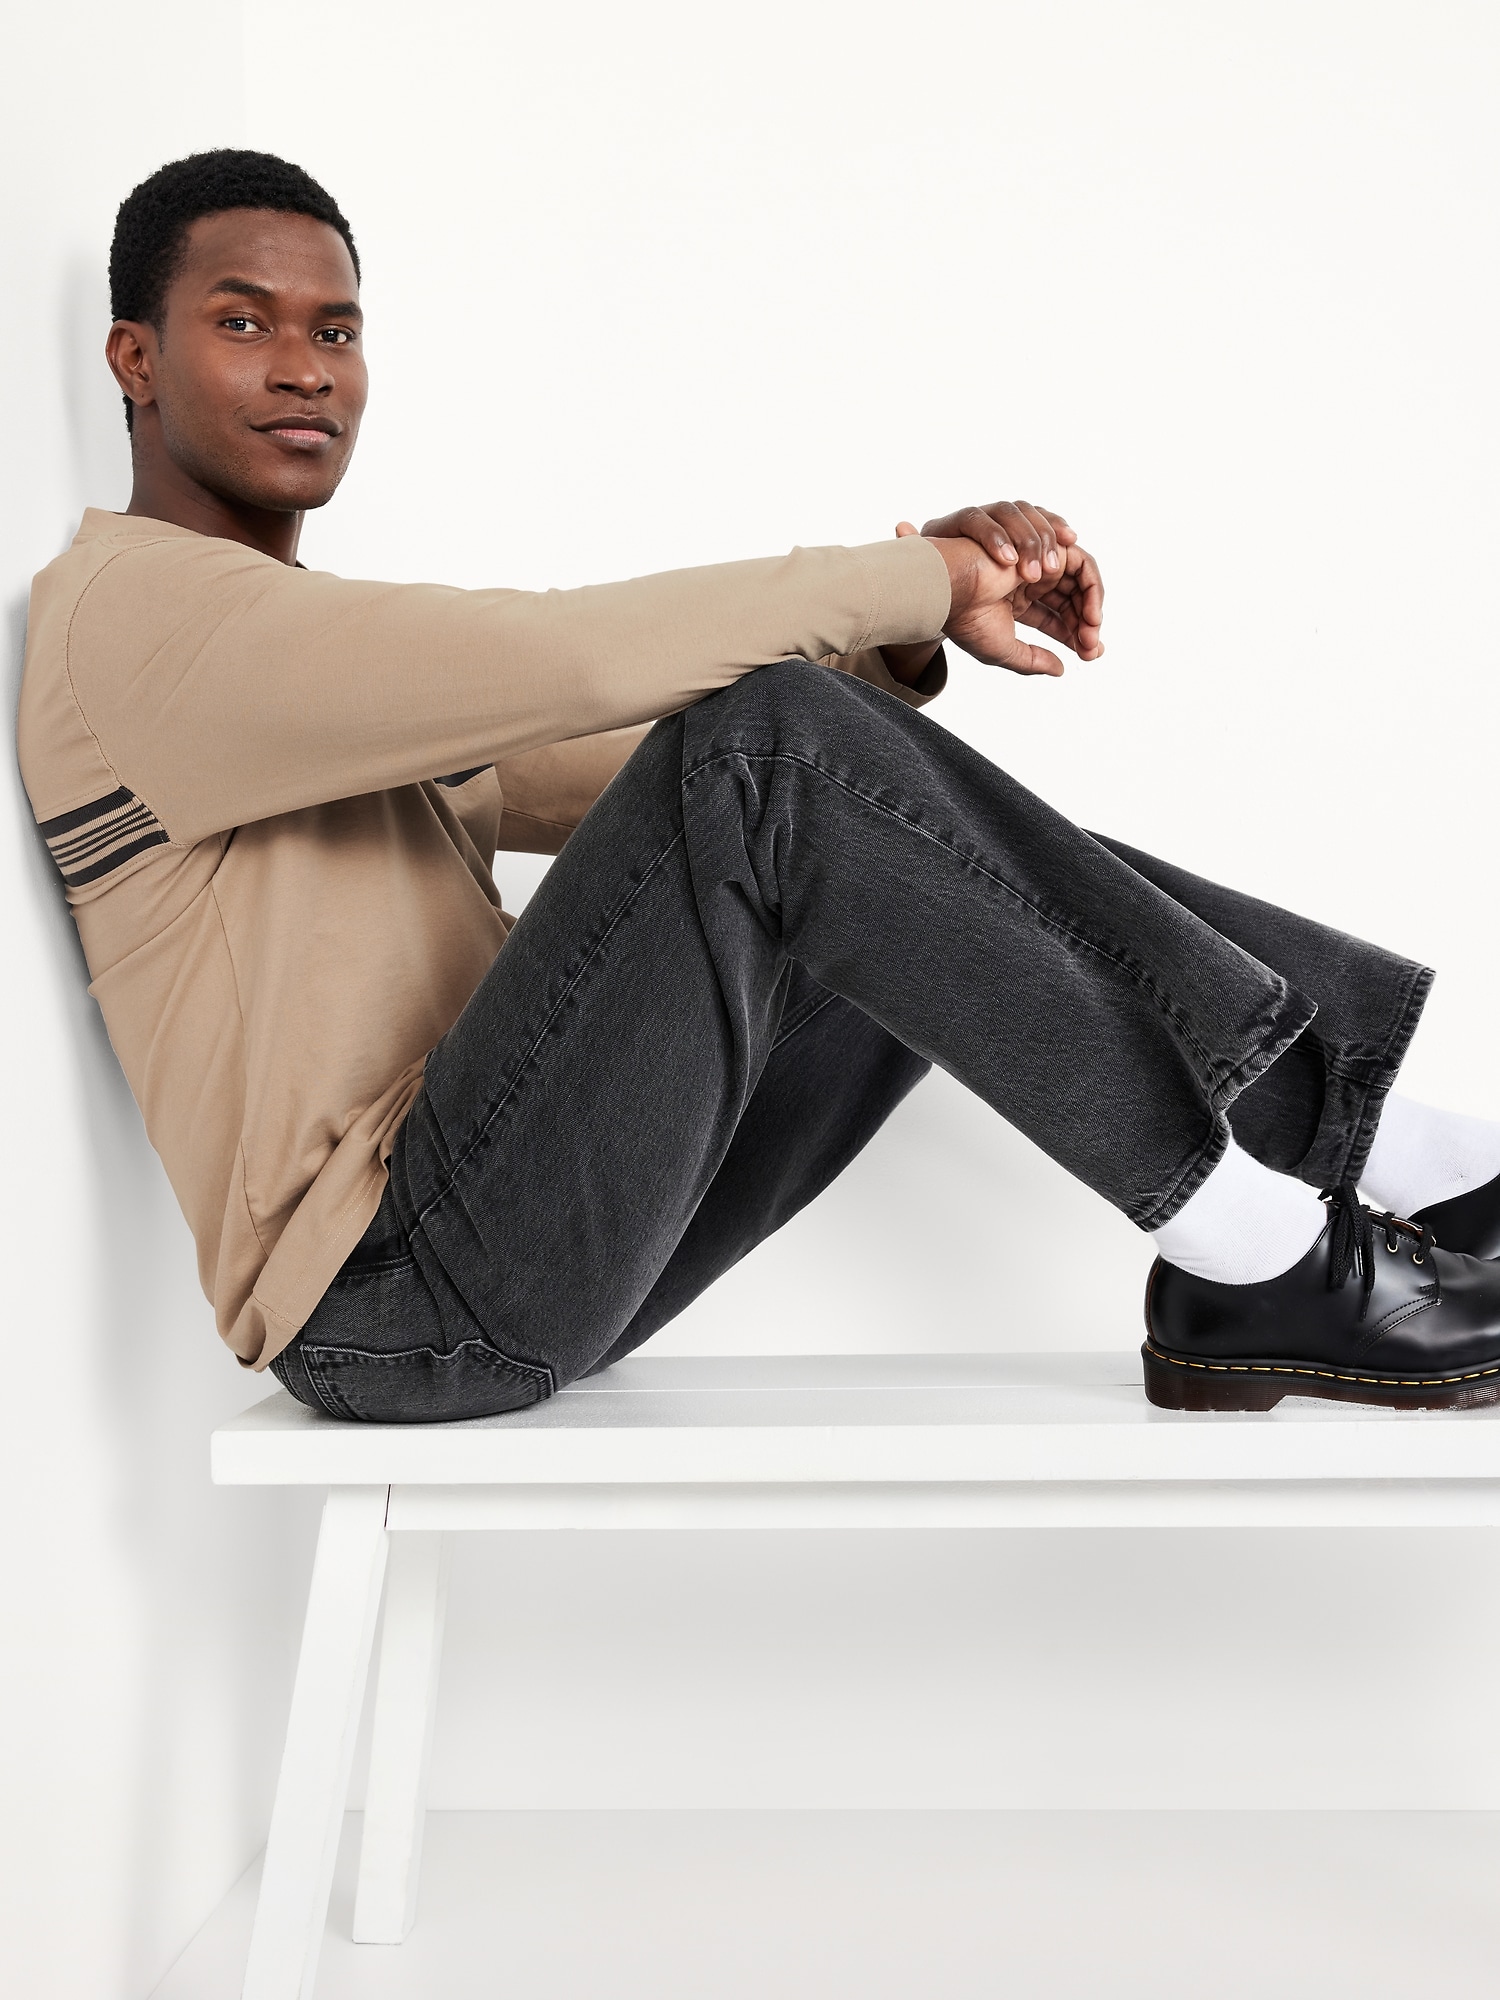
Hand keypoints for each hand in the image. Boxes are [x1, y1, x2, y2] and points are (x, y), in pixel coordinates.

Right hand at [904, 500, 1104, 672]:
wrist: (953, 588)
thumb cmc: (967, 618)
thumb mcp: (1004, 650)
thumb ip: (1033, 660)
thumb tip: (1061, 669)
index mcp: (1016, 601)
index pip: (1055, 618)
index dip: (1074, 635)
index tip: (1089, 654)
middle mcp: (1028, 580)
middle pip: (1071, 599)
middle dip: (1087, 622)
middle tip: (1092, 646)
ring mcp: (1037, 562)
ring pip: (1079, 580)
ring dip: (1092, 605)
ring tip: (1092, 628)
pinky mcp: (1045, 547)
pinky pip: (1079, 560)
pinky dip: (1091, 583)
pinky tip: (1088, 611)